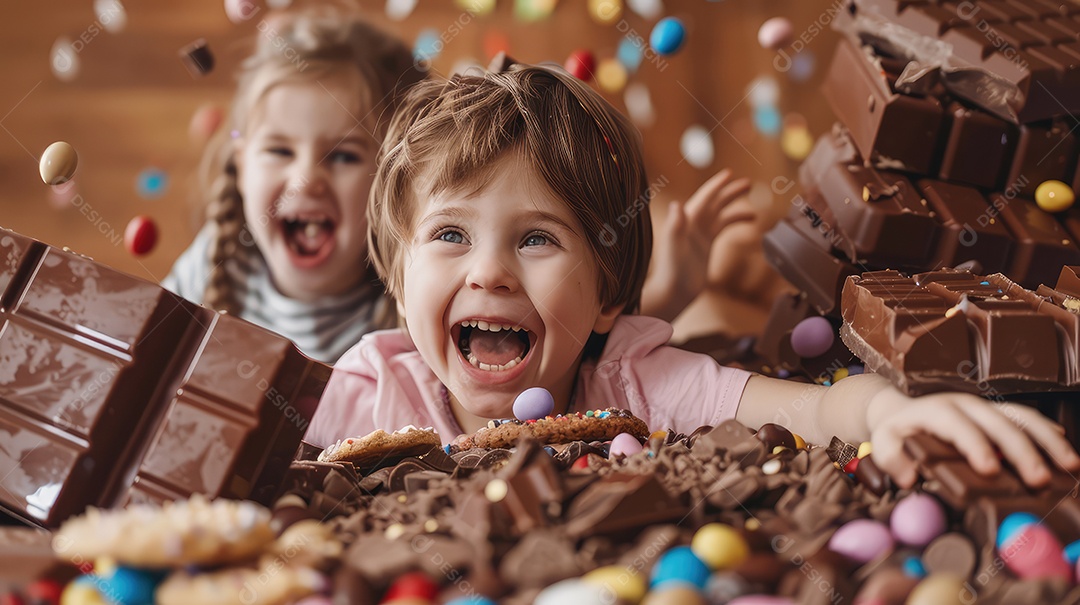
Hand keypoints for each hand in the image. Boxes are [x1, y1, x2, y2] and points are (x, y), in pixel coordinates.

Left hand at [641, 169, 753, 321]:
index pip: (704, 198)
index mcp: (686, 220)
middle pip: (715, 202)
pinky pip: (722, 227)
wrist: (673, 291)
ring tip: (754, 209)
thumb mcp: (673, 246)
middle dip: (730, 192)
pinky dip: (735, 221)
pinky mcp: (705, 244)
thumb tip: (677, 204)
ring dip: (735, 207)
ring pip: (721, 213)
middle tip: (748, 183)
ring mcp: (699, 234)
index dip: (716, 185)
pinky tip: (750, 222)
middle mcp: (692, 223)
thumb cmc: (671, 270)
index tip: (729, 173)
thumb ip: (675, 225)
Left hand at [866, 387, 1079, 487]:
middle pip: (998, 423)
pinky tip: (1065, 453)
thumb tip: (909, 478)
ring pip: (1022, 417)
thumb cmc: (896, 431)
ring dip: (1047, 440)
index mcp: (937, 410)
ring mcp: (986, 407)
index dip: (974, 445)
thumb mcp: (884, 441)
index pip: (957, 425)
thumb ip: (891, 459)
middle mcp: (965, 404)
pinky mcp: (998, 414)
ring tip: (1069, 465)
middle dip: (1021, 451)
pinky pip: (1027, 419)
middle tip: (1038, 479)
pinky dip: (1049, 433)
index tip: (989, 469)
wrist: (902, 411)